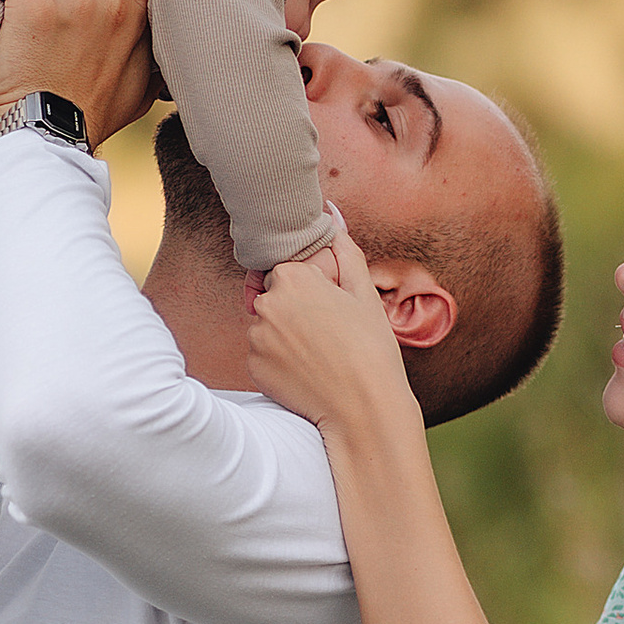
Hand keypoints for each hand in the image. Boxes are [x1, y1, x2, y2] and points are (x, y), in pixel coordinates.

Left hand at [246, 228, 408, 428]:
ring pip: (267, 326)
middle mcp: (266, 303)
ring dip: (285, 335)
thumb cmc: (371, 350)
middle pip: (274, 297)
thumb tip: (332, 213)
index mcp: (292, 277)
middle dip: (295, 310)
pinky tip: (307, 372)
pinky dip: (279, 361)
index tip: (330, 310)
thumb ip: (345, 250)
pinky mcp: (252, 367)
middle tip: (328, 334)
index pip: (289, 271)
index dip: (312, 290)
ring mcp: (256, 337)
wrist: (363, 410)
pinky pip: (262, 354)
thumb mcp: (364, 294)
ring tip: (320, 355)